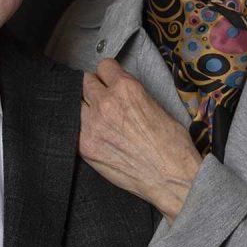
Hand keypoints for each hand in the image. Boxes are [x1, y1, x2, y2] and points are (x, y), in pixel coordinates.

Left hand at [80, 59, 202, 221]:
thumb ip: (133, 94)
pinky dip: (83, 129)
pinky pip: (75, 128)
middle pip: (85, 82)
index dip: (108, 74)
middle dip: (94, 88)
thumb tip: (120, 90)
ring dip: (86, 108)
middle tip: (102, 99)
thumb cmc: (172, 146)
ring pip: (76, 104)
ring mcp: (92, 125)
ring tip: (98, 120)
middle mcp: (106, 103)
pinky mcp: (85, 146)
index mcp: (127, 89)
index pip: (104, 66)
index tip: (109, 80)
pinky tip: (96, 136)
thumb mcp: (157, 106)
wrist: (170, 179)